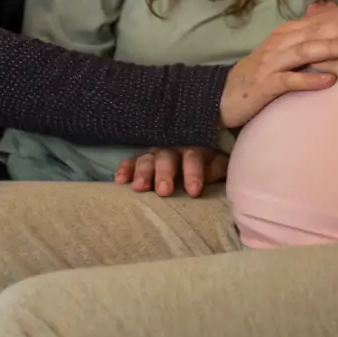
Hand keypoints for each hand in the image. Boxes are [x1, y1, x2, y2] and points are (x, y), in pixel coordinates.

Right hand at [114, 147, 228, 197]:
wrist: (194, 145)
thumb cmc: (207, 162)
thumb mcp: (217, 162)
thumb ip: (217, 167)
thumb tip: (211, 174)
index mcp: (194, 149)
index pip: (193, 159)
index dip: (193, 173)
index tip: (193, 191)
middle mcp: (172, 149)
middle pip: (166, 158)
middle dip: (164, 174)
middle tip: (164, 190)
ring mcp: (154, 153)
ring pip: (146, 159)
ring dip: (142, 173)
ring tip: (139, 188)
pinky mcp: (141, 159)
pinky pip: (131, 161)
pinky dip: (125, 169)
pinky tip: (119, 180)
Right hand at [219, 10, 337, 128]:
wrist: (225, 95)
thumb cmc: (263, 73)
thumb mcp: (285, 51)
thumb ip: (307, 37)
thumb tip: (333, 20)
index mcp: (288, 33)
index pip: (320, 20)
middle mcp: (281, 43)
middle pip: (316, 32)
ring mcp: (273, 63)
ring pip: (305, 52)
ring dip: (331, 50)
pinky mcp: (266, 85)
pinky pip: (289, 81)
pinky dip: (309, 79)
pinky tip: (328, 80)